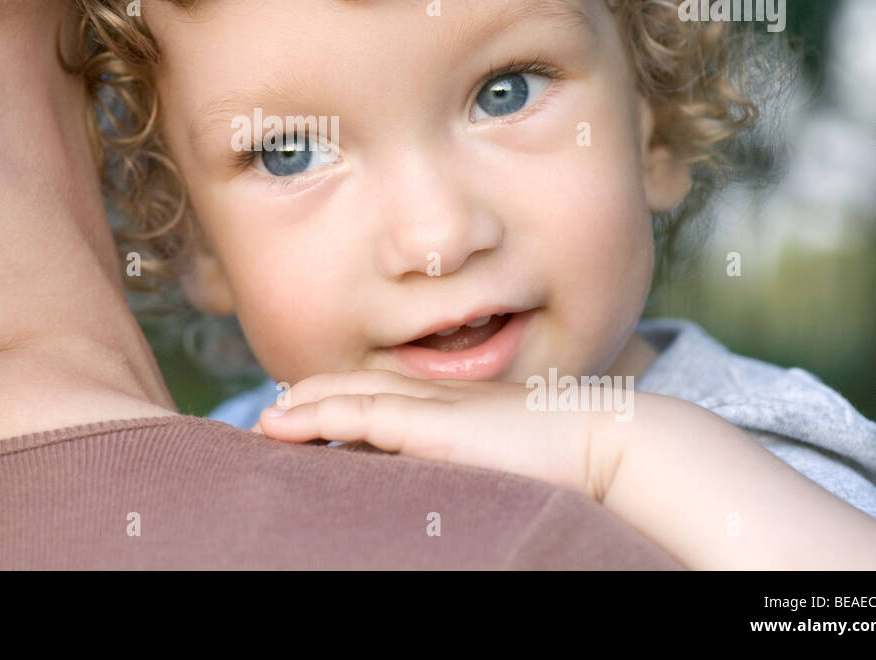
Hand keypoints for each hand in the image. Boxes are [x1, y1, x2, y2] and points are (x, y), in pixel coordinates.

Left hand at [252, 369, 618, 499]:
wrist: (609, 442)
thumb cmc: (572, 459)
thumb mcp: (508, 459)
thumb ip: (474, 464)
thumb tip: (453, 491)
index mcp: (452, 405)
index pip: (381, 393)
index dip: (338, 399)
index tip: (304, 415)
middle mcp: (434, 397)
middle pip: (354, 385)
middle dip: (310, 397)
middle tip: (273, 417)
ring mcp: (431, 406)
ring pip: (346, 394)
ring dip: (300, 406)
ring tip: (265, 421)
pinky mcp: (431, 425)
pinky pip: (358, 414)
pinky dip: (315, 415)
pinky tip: (282, 423)